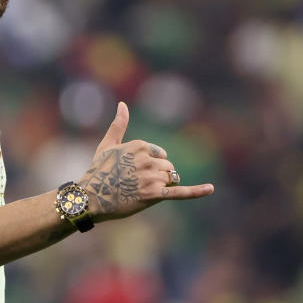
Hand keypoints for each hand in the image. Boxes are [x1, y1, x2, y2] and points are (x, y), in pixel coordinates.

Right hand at [80, 102, 213, 221]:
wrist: (91, 198)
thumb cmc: (98, 171)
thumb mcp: (107, 145)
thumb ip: (118, 124)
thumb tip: (123, 104)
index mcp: (140, 145)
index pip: (161, 155)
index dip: (150, 166)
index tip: (132, 173)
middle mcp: (147, 159)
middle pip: (168, 168)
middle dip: (157, 176)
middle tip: (135, 185)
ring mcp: (151, 177)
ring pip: (170, 180)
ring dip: (160, 187)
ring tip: (139, 192)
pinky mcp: (154, 195)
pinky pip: (180, 192)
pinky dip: (196, 191)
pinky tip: (210, 189)